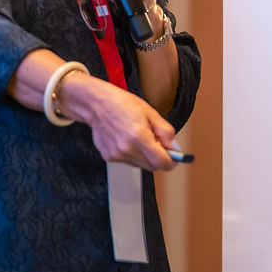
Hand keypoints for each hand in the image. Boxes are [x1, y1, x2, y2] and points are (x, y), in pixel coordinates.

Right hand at [61, 72, 176, 171]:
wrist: (97, 105)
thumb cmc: (123, 104)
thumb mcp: (151, 112)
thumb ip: (165, 131)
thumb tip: (173, 146)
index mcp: (139, 137)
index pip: (161, 162)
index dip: (171, 162)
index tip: (174, 157)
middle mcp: (127, 149)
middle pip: (152, 166)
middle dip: (158, 157)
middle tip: (157, 141)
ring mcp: (117, 155)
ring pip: (140, 164)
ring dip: (145, 155)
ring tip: (139, 137)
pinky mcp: (109, 157)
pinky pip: (128, 161)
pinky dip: (133, 154)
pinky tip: (127, 139)